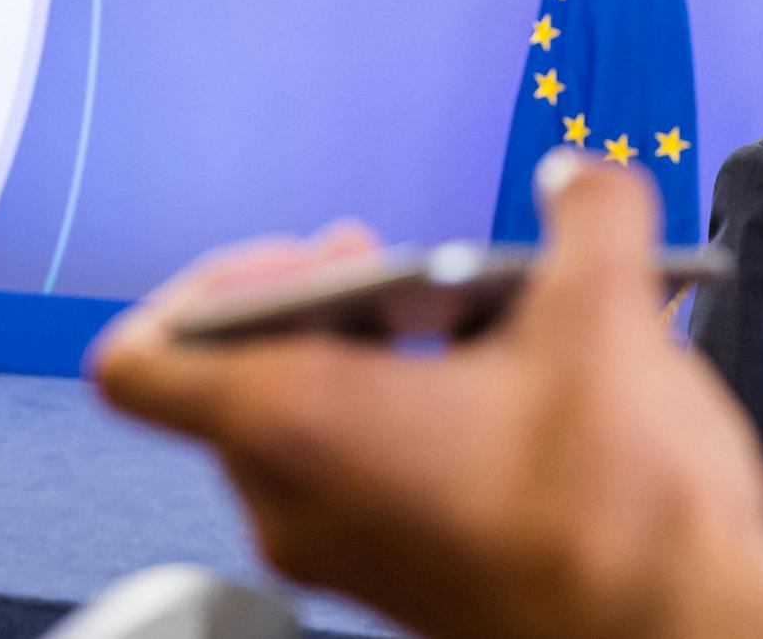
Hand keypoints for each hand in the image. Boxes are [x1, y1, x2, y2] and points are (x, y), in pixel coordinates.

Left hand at [89, 159, 762, 638]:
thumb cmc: (618, 519)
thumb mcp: (607, 312)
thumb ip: (587, 213)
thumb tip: (580, 182)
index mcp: (297, 427)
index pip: (143, 360)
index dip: (216, 278)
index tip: (324, 259)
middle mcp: (296, 504)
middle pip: (244, 376)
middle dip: (334, 303)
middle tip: (417, 278)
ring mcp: (348, 553)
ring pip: (317, 428)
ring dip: (388, 357)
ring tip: (490, 323)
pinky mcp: (404, 579)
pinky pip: (371, 478)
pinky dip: (423, 420)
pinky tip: (525, 387)